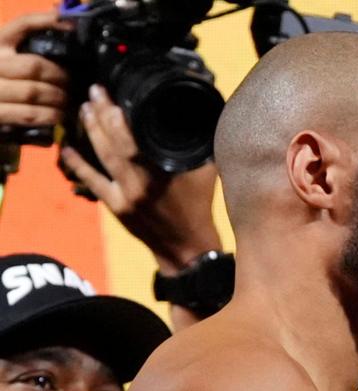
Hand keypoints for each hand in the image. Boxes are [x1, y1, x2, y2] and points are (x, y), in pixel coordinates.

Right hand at [0, 11, 70, 126]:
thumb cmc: (9, 90)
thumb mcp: (16, 65)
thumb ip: (33, 52)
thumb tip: (66, 34)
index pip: (21, 25)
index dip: (44, 21)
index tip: (69, 26)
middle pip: (33, 65)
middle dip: (59, 77)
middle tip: (71, 85)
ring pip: (33, 91)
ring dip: (58, 99)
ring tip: (67, 103)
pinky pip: (30, 114)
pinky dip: (50, 116)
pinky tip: (58, 117)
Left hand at [61, 85, 221, 328]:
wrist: (188, 247)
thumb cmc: (200, 205)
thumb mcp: (206, 170)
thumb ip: (195, 143)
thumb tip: (193, 112)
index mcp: (165, 170)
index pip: (136, 135)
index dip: (120, 113)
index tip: (113, 92)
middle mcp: (143, 181)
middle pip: (115, 141)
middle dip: (101, 113)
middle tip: (93, 91)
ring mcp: (127, 195)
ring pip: (102, 157)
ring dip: (91, 130)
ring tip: (84, 109)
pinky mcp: (117, 207)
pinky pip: (93, 182)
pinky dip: (78, 165)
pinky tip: (66, 149)